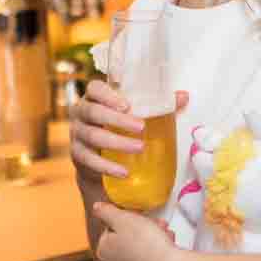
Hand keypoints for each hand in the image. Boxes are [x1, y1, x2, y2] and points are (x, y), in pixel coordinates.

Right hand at [70, 83, 187, 199]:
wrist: (99, 161)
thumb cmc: (119, 128)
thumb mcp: (135, 115)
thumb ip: (157, 105)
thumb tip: (184, 96)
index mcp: (94, 98)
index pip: (94, 88)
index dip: (108, 94)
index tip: (127, 104)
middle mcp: (81, 113)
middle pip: (93, 112)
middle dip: (117, 119)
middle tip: (141, 127)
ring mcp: (76, 134)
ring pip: (92, 135)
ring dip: (116, 142)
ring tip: (139, 148)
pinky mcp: (77, 155)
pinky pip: (88, 160)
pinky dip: (107, 166)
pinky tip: (124, 172)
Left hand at [90, 200, 185, 260]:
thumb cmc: (146, 243)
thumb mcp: (123, 219)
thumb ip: (106, 212)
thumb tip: (96, 208)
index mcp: (104, 251)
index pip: (113, 228)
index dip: (130, 219)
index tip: (143, 217)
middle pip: (127, 241)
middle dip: (143, 230)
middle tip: (159, 225)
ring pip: (139, 254)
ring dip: (153, 242)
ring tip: (167, 237)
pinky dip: (157, 260)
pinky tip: (167, 254)